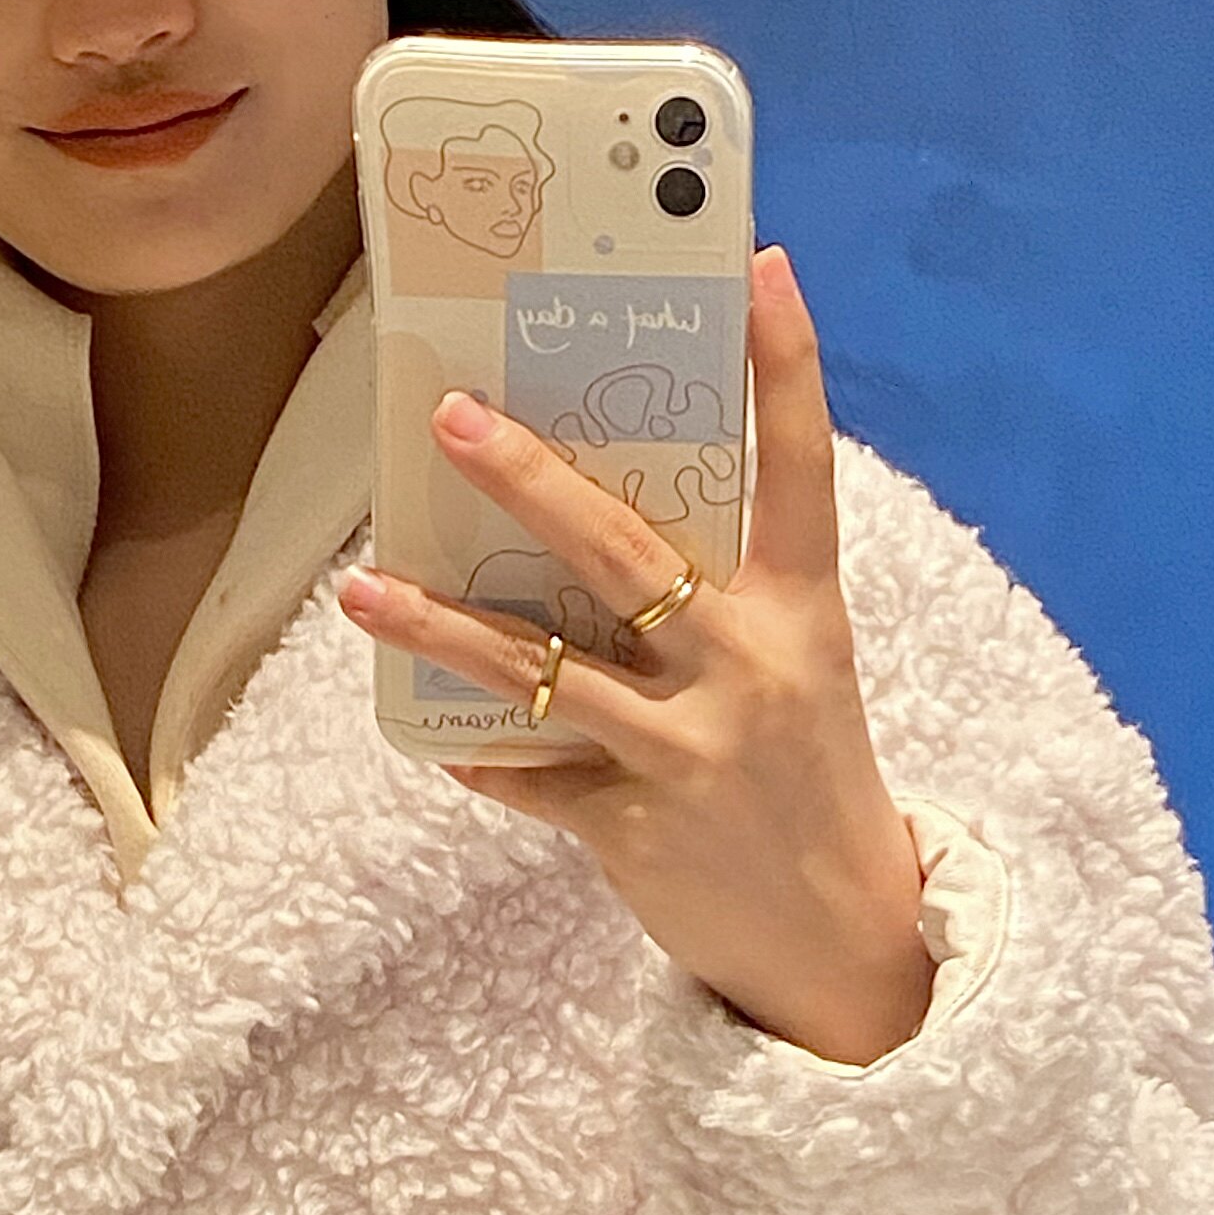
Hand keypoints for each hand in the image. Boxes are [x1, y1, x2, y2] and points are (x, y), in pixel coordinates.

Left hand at [336, 245, 933, 1064]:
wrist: (849, 945)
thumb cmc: (807, 782)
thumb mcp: (794, 673)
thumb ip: (718, 600)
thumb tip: (592, 525)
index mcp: (803, 611)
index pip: (800, 466)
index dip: (786, 366)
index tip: (757, 270)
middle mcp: (748, 667)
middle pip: (627, 552)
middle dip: (531, 480)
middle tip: (452, 417)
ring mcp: (689, 749)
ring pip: (542, 669)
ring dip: (443, 627)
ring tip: (365, 589)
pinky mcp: (635, 826)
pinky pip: (531, 773)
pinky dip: (479, 754)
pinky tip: (431, 736)